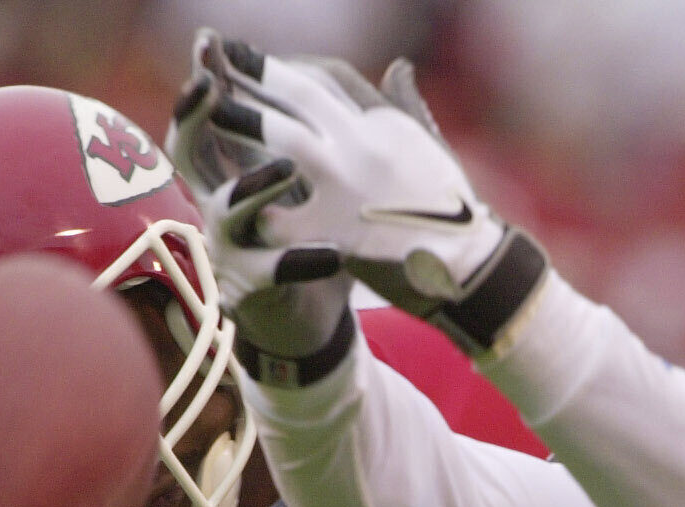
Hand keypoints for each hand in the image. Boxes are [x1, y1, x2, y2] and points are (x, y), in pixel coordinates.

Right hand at [167, 30, 353, 378]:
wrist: (313, 319)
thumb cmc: (308, 238)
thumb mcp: (305, 183)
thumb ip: (302, 135)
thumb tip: (310, 75)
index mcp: (225, 177)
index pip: (204, 122)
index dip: (201, 85)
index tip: (207, 45)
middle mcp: (214, 209)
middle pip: (187, 156)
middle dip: (194, 119)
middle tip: (211, 87)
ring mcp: (227, 250)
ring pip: (226, 212)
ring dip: (254, 185)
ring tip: (287, 167)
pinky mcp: (250, 291)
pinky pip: (273, 273)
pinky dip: (302, 261)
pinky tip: (331, 254)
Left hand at [168, 30, 547, 357]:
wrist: (473, 267)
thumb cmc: (455, 211)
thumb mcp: (433, 148)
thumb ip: (407, 106)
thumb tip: (400, 66)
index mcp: (385, 123)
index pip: (329, 78)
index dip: (287, 68)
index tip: (256, 62)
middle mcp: (365, 144)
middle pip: (300, 96)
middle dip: (254, 76)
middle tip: (215, 65)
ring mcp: (351, 186)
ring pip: (284, 139)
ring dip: (243, 121)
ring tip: (212, 110)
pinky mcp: (339, 231)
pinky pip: (286, 217)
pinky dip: (261, 209)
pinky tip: (234, 197)